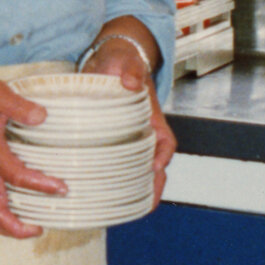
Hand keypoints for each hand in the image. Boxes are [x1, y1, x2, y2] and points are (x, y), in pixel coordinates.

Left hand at [79, 41, 177, 206]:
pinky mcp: (106, 137)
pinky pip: (113, 161)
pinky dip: (109, 178)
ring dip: (133, 187)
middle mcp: (141, 129)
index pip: (166, 141)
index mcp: (150, 116)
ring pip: (134, 167)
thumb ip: (131, 69)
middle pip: (153, 163)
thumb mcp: (126, 59)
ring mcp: (124, 135)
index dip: (163, 157)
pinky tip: (98, 192)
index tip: (156, 168)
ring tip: (121, 208)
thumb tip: (131, 83)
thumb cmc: (120, 59)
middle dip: (153, 186)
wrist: (106, 56)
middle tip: (146, 205)